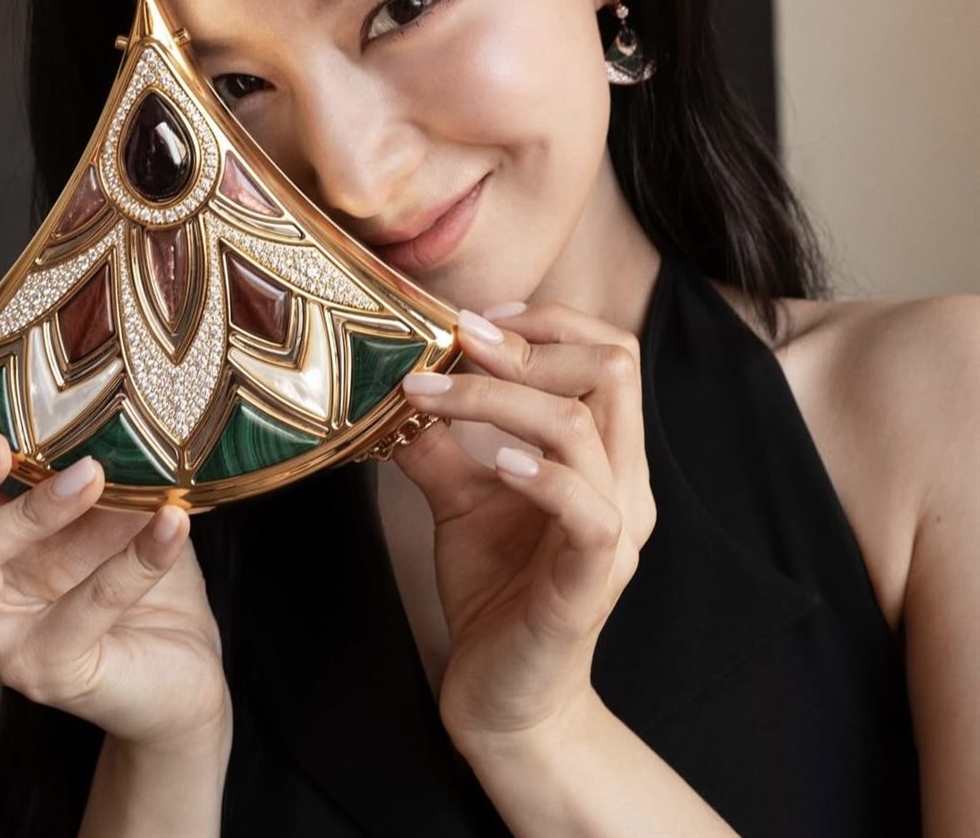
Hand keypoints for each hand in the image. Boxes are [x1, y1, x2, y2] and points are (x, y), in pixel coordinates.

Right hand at [0, 325, 229, 753]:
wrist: (179, 673)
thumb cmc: (132, 571)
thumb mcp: (103, 499)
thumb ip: (79, 450)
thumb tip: (100, 361)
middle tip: (0, 444)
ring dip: (45, 511)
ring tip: (104, 475)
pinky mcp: (53, 672)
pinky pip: (84, 608)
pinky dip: (131, 560)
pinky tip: (170, 522)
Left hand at [391, 303, 655, 747]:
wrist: (504, 699)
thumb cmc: (494, 591)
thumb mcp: (459, 497)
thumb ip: (441, 440)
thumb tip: (395, 382)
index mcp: (604, 454)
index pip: (609, 353)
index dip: (548, 322)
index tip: (474, 322)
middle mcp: (624, 482)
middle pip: (612, 367)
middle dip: (529, 340)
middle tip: (457, 339)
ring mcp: (615, 529)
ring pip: (581, 425)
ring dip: (500, 395)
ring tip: (433, 392)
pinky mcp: (593, 577)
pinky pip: (588, 509)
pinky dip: (542, 474)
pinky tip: (495, 463)